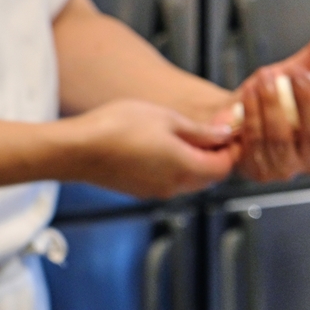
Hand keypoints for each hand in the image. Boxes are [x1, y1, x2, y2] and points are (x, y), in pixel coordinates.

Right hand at [59, 99, 236, 198]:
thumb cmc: (117, 128)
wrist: (76, 150)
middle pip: (209, 177)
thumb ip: (199, 131)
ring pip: (188, 180)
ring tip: (183, 135)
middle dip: (216, 156)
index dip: (233, 148)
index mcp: (185, 167)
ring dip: (194, 162)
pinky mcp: (137, 191)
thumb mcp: (165, 118)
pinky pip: (167, 181)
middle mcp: (173, 186)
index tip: (232, 129)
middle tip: (213, 130)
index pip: (225, 166)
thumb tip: (224, 134)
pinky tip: (159, 146)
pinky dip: (173, 167)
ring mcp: (154, 191)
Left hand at [230, 25, 309, 182]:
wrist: (231, 121)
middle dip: (304, 101)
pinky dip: (252, 114)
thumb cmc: (268, 102)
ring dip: (273, 104)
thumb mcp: (294, 77)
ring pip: (282, 138)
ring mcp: (284, 168)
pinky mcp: (257, 170)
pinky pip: (255, 142)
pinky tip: (249, 93)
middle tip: (293, 74)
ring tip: (265, 78)